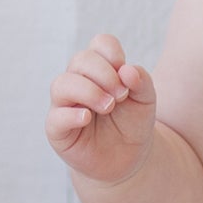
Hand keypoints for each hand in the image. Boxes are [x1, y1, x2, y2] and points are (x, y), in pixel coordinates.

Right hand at [47, 35, 157, 184]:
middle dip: (104, 74)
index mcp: (99, 69)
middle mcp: (78, 81)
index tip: (126, 73)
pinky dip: (71, 115)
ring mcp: (64, 105)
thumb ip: (141, 81)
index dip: (113, 53)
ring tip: (108, 106)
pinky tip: (87, 118)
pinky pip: (56, 117)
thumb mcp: (146, 101)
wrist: (128, 158)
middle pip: (80, 60)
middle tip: (121, 95)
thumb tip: (126, 70)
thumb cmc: (132, 124)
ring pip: (62, 84)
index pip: (99, 44)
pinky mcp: (57, 130)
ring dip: (89, 91)